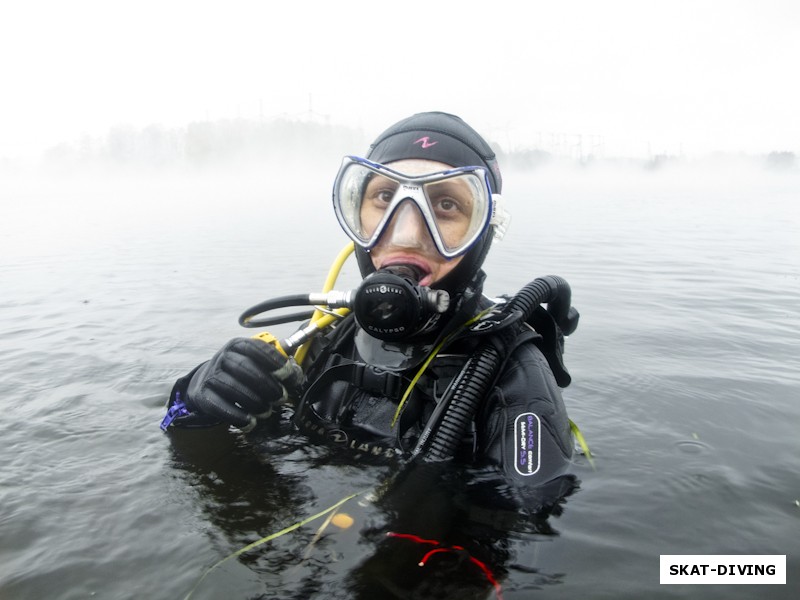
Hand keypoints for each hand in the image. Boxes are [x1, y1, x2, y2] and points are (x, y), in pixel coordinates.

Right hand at [185, 337, 302, 430]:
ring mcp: (210, 376)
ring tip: (267, 411)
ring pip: (232, 387)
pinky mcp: (203, 396)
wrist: (206, 384)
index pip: (255, 348)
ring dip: (254, 402)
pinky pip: (219, 406)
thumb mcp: (255, 362)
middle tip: (281, 398)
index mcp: (238, 345)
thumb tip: (296, 372)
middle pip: (244, 368)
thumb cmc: (239, 374)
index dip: (273, 360)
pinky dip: (237, 416)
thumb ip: (276, 364)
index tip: (287, 374)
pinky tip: (251, 422)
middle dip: (267, 385)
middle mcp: (222, 357)